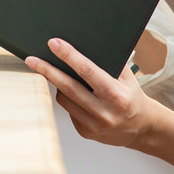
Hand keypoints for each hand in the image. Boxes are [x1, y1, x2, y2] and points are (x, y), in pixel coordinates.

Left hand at [25, 37, 173, 169]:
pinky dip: (69, 99)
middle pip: (69, 88)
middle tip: (31, 59)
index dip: (69, 56)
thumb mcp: (127, 77)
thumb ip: (110, 61)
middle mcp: (105, 113)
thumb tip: (85, 41)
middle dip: (48, 71)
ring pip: (65, 99)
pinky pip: (69, 110)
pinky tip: (75, 94)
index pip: (88, 72)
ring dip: (58, 84)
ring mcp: (94, 125)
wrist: (142, 128)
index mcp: (117, 95)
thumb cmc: (132, 96)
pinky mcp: (86, 133)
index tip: (54, 44)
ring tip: (55, 73)